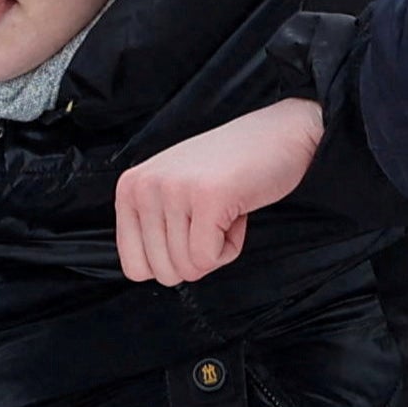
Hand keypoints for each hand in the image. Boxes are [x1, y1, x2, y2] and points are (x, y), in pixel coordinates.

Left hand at [116, 98, 324, 285]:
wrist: (278, 134)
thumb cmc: (228, 170)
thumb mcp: (171, 191)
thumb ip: (151, 226)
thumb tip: (144, 273)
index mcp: (129, 188)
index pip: (134, 268)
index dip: (172, 263)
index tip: (191, 229)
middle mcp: (143, 187)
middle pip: (163, 272)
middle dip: (197, 257)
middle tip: (212, 217)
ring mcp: (174, 190)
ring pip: (188, 267)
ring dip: (217, 248)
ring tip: (225, 209)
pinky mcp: (207, 197)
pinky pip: (209, 259)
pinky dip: (231, 248)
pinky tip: (236, 213)